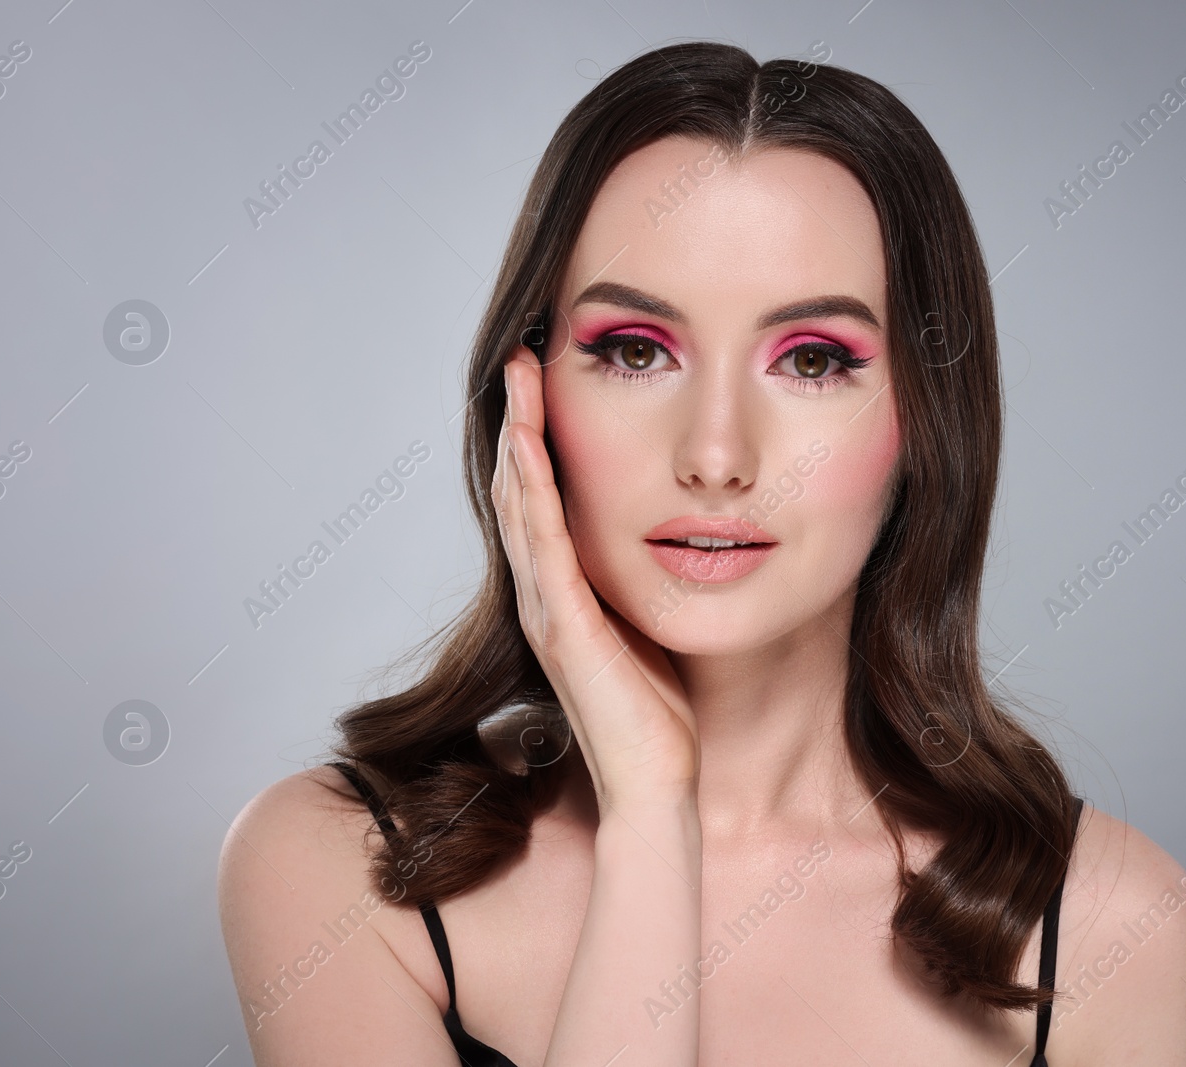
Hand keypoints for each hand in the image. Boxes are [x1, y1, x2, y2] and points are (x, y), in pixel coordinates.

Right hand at [493, 349, 699, 812]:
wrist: (657, 782)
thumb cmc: (658, 711)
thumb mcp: (648, 623)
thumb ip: (640, 580)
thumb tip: (668, 531)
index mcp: (565, 592)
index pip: (542, 498)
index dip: (538, 437)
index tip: (546, 378)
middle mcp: (544, 594)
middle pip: (520, 489)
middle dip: (520, 420)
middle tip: (520, 356)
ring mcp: (548, 610)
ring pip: (521, 507)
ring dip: (518, 439)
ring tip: (517, 379)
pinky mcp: (565, 630)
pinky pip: (543, 548)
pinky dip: (533, 495)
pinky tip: (528, 449)